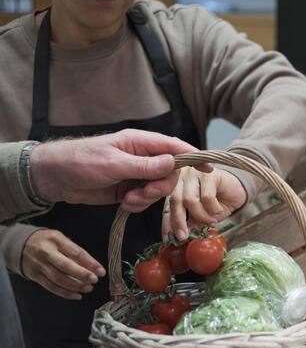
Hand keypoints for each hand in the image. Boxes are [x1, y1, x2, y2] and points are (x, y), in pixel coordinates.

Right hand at [22, 229, 104, 299]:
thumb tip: (93, 267)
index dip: (90, 263)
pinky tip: (76, 295)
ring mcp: (39, 264)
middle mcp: (46, 252)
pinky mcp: (35, 275)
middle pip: (65, 265)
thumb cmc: (48, 242)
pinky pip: (50, 286)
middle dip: (82, 274)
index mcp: (55, 239)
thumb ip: (76, 251)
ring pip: (58, 278)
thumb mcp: (61, 240)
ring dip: (75, 285)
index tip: (100, 271)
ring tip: (88, 288)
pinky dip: (65, 293)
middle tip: (94, 280)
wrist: (21, 245)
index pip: (75, 252)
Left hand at [29, 129, 211, 212]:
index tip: (208, 169)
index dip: (194, 157)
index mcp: (141, 143)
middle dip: (159, 187)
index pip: (176, 147)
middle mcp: (143, 157)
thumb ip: (145, 165)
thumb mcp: (113, 164)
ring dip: (146, 198)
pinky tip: (123, 203)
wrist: (53, 177)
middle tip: (142, 193)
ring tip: (127, 199)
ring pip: (159, 189)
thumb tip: (173, 162)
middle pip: (170, 174)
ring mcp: (137, 174)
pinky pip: (145, 200)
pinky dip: (137, 204)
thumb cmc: (79, 161)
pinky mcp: (129, 189)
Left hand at [162, 167, 246, 241]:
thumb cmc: (217, 203)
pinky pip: (207, 197)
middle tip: (185, 237)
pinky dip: (213, 209)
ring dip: (201, 216)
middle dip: (179, 222)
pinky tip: (218, 210)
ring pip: (190, 200)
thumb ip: (191, 223)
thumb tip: (181, 237)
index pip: (167, 207)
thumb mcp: (201, 217)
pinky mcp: (210, 174)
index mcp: (177, 188)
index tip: (168, 240)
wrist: (238, 192)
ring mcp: (195, 174)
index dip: (167, 224)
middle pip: (175, 201)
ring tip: (211, 222)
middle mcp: (183, 179)